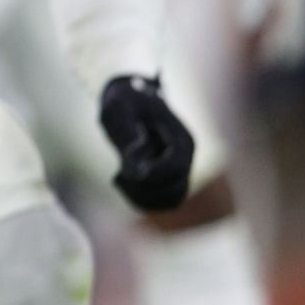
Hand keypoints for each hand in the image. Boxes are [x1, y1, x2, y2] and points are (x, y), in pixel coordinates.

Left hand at [99, 74, 193, 211]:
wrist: (129, 102)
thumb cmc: (124, 101)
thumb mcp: (118, 106)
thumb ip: (126, 131)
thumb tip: (136, 166)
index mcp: (181, 139)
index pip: (176, 166)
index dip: (152, 173)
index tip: (125, 169)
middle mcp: (185, 159)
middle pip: (176, 189)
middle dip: (143, 186)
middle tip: (119, 173)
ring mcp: (179, 171)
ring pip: (171, 200)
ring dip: (142, 196)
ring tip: (119, 178)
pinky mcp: (167, 180)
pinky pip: (161, 203)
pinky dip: (140, 200)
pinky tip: (120, 182)